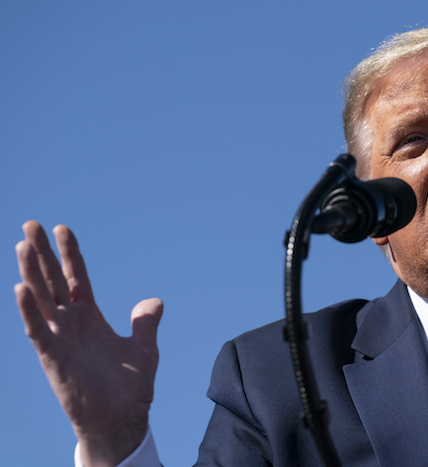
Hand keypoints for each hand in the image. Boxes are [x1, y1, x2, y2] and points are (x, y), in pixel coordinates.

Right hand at [14, 221, 162, 466]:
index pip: (77, 278)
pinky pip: (38, 330)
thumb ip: (145, 322)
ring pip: (42, 299)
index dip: (69, 254)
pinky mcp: (53, 358)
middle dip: (42, 253)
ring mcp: (60, 339)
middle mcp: (71, 324)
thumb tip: (154, 301)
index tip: (62, 228)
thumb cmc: (129, 386)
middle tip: (30, 224)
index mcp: (90, 318)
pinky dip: (29, 310)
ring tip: (22, 244)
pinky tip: (21, 287)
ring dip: (31, 273)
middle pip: (54, 281)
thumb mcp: (143, 347)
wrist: (122, 419)